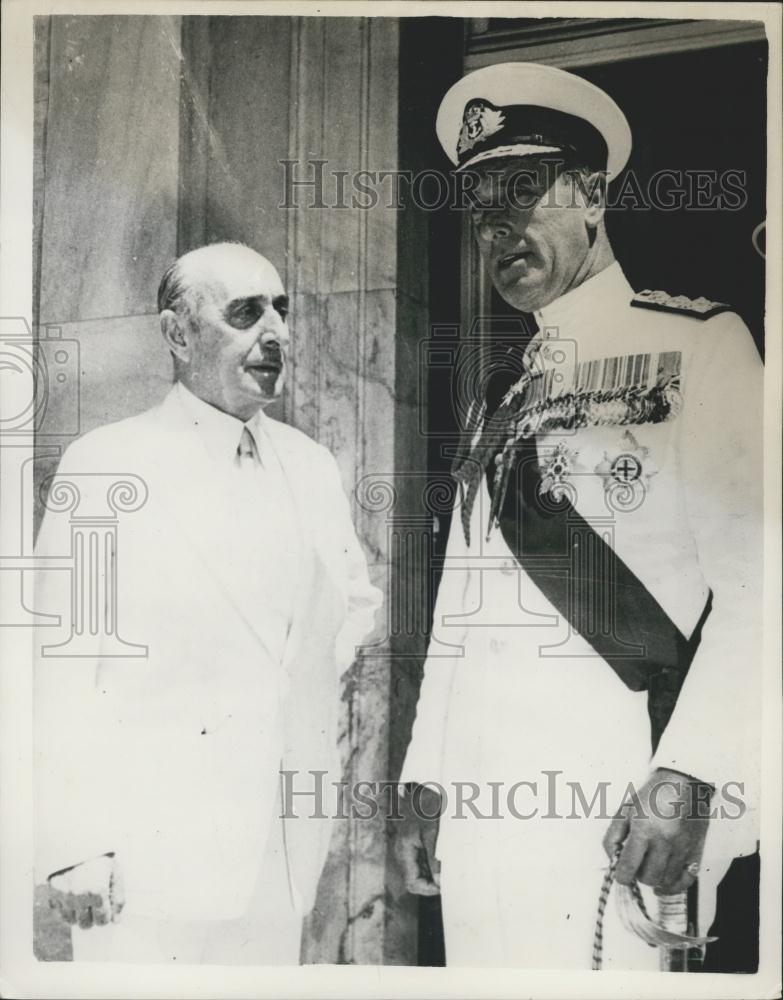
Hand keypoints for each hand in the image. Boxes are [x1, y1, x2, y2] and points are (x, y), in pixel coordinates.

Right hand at [47, 853, 123, 928]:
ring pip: (70, 921)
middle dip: (92, 918)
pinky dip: (65, 910)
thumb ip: (118, 898)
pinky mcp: (52, 892)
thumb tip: (116, 921)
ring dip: (78, 915)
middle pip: (85, 924)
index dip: (106, 916)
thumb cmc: (101, 858)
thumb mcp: (116, 873)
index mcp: (97, 890)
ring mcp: (64, 895)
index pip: (102, 919)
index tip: (106, 910)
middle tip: (95, 907)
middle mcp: (79, 896)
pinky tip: (72, 900)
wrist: (79, 842)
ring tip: (84, 902)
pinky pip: (58, 912)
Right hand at [394, 784, 441, 895]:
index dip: (429, 889)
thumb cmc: (425, 807)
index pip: (413, 884)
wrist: (420, 786)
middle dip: (432, 881)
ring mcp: (406, 849)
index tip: (445, 883)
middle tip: (449, 875)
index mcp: (404, 851)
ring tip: (448, 864)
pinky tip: (443, 855)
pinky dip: (432, 863)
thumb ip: (434, 859)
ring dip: (433, 873)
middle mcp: (402, 853)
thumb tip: (439, 882)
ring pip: (419, 872)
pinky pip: (421, 861)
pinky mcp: (412, 844)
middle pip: (415, 880)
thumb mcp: (431, 833)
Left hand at [603, 768, 711, 894]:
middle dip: (638, 875)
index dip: (621, 875)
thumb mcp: (625, 810)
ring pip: (666, 882)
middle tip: (637, 864)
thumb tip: (612, 859)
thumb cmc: (651, 795)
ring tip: (650, 867)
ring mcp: (682, 849)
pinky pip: (687, 880)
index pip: (628, 867)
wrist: (682, 783)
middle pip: (648, 878)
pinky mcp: (696, 851)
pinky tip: (665, 883)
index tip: (620, 872)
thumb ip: (613, 836)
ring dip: (655, 879)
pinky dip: (675, 886)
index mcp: (643, 830)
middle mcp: (664, 842)